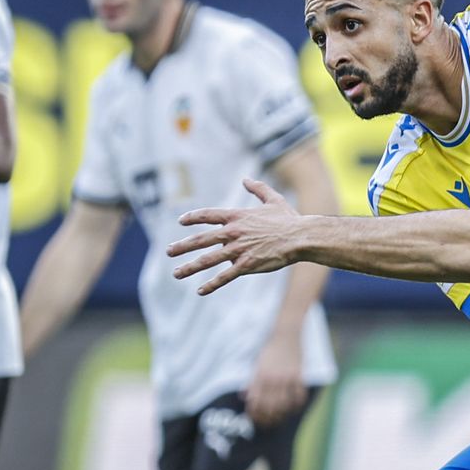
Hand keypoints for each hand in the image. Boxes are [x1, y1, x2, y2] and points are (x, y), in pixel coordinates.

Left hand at [167, 178, 299, 294]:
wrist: (300, 237)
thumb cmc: (289, 219)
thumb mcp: (273, 199)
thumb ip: (258, 188)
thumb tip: (246, 179)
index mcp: (237, 216)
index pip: (208, 215)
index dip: (193, 218)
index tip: (181, 221)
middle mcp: (233, 232)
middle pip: (201, 239)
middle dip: (182, 246)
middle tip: (168, 250)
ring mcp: (238, 250)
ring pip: (208, 259)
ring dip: (190, 267)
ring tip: (176, 273)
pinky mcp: (246, 265)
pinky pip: (225, 276)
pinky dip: (211, 284)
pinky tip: (200, 290)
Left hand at [246, 334, 306, 426]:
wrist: (286, 334)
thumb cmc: (269, 349)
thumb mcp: (257, 364)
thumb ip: (252, 381)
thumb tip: (244, 397)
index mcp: (260, 375)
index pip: (255, 401)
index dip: (254, 413)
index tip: (255, 418)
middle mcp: (273, 378)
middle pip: (270, 406)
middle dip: (268, 418)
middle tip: (268, 422)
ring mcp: (287, 377)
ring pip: (285, 404)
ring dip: (282, 414)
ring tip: (280, 417)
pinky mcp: (299, 375)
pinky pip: (299, 396)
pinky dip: (297, 404)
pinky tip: (293, 407)